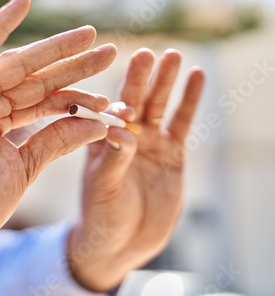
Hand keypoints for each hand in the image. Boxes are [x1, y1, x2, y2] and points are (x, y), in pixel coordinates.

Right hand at [0, 0, 118, 295]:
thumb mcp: (26, 166)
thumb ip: (57, 140)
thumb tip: (98, 123)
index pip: (43, 101)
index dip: (76, 94)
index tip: (109, 95)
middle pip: (34, 79)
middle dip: (71, 65)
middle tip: (108, 51)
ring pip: (14, 65)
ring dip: (51, 48)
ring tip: (89, 35)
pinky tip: (23, 1)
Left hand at [68, 48, 204, 290]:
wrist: (124, 242)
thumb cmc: (103, 217)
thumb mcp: (105, 188)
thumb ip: (113, 160)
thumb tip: (120, 130)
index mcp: (98, 142)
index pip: (105, 113)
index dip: (114, 98)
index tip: (117, 87)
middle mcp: (122, 137)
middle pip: (132, 101)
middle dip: (140, 79)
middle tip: (148, 54)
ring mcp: (148, 143)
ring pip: (157, 106)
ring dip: (165, 82)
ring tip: (174, 56)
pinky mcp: (171, 153)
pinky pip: (180, 122)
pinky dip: (188, 101)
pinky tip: (196, 77)